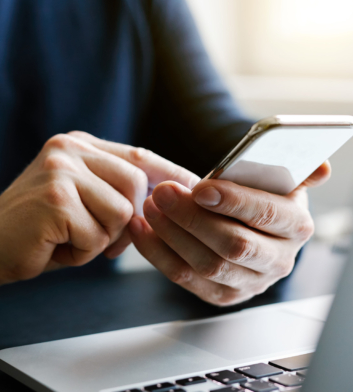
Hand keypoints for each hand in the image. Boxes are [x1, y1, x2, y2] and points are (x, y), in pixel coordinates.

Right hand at [0, 132, 199, 316]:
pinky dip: (81, 253)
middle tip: (91, 238)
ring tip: (65, 239)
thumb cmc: (34, 231)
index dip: (170, 176)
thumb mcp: (78, 201)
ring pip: (121, 213)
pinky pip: (98, 236)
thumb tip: (166, 198)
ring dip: (100, 240)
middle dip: (125, 223)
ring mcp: (61, 170)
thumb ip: (113, 191)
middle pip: (137, 186)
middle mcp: (69, 149)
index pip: (139, 156)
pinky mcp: (55, 199)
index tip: (196, 192)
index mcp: (77, 145)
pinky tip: (52, 246)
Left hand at [129, 161, 330, 305]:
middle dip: (192, 218)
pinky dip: (157, 253)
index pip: (267, 215)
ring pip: (206, 264)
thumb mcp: (277, 179)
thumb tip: (320, 168)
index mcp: (296, 226)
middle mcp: (278, 260)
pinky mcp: (221, 295)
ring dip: (171, 234)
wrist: (246, 224)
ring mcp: (249, 282)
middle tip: (163, 192)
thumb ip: (294, 172)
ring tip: (150, 206)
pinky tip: (142, 229)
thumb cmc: (256, 195)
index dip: (234, 202)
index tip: (200, 188)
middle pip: (233, 244)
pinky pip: (184, 277)